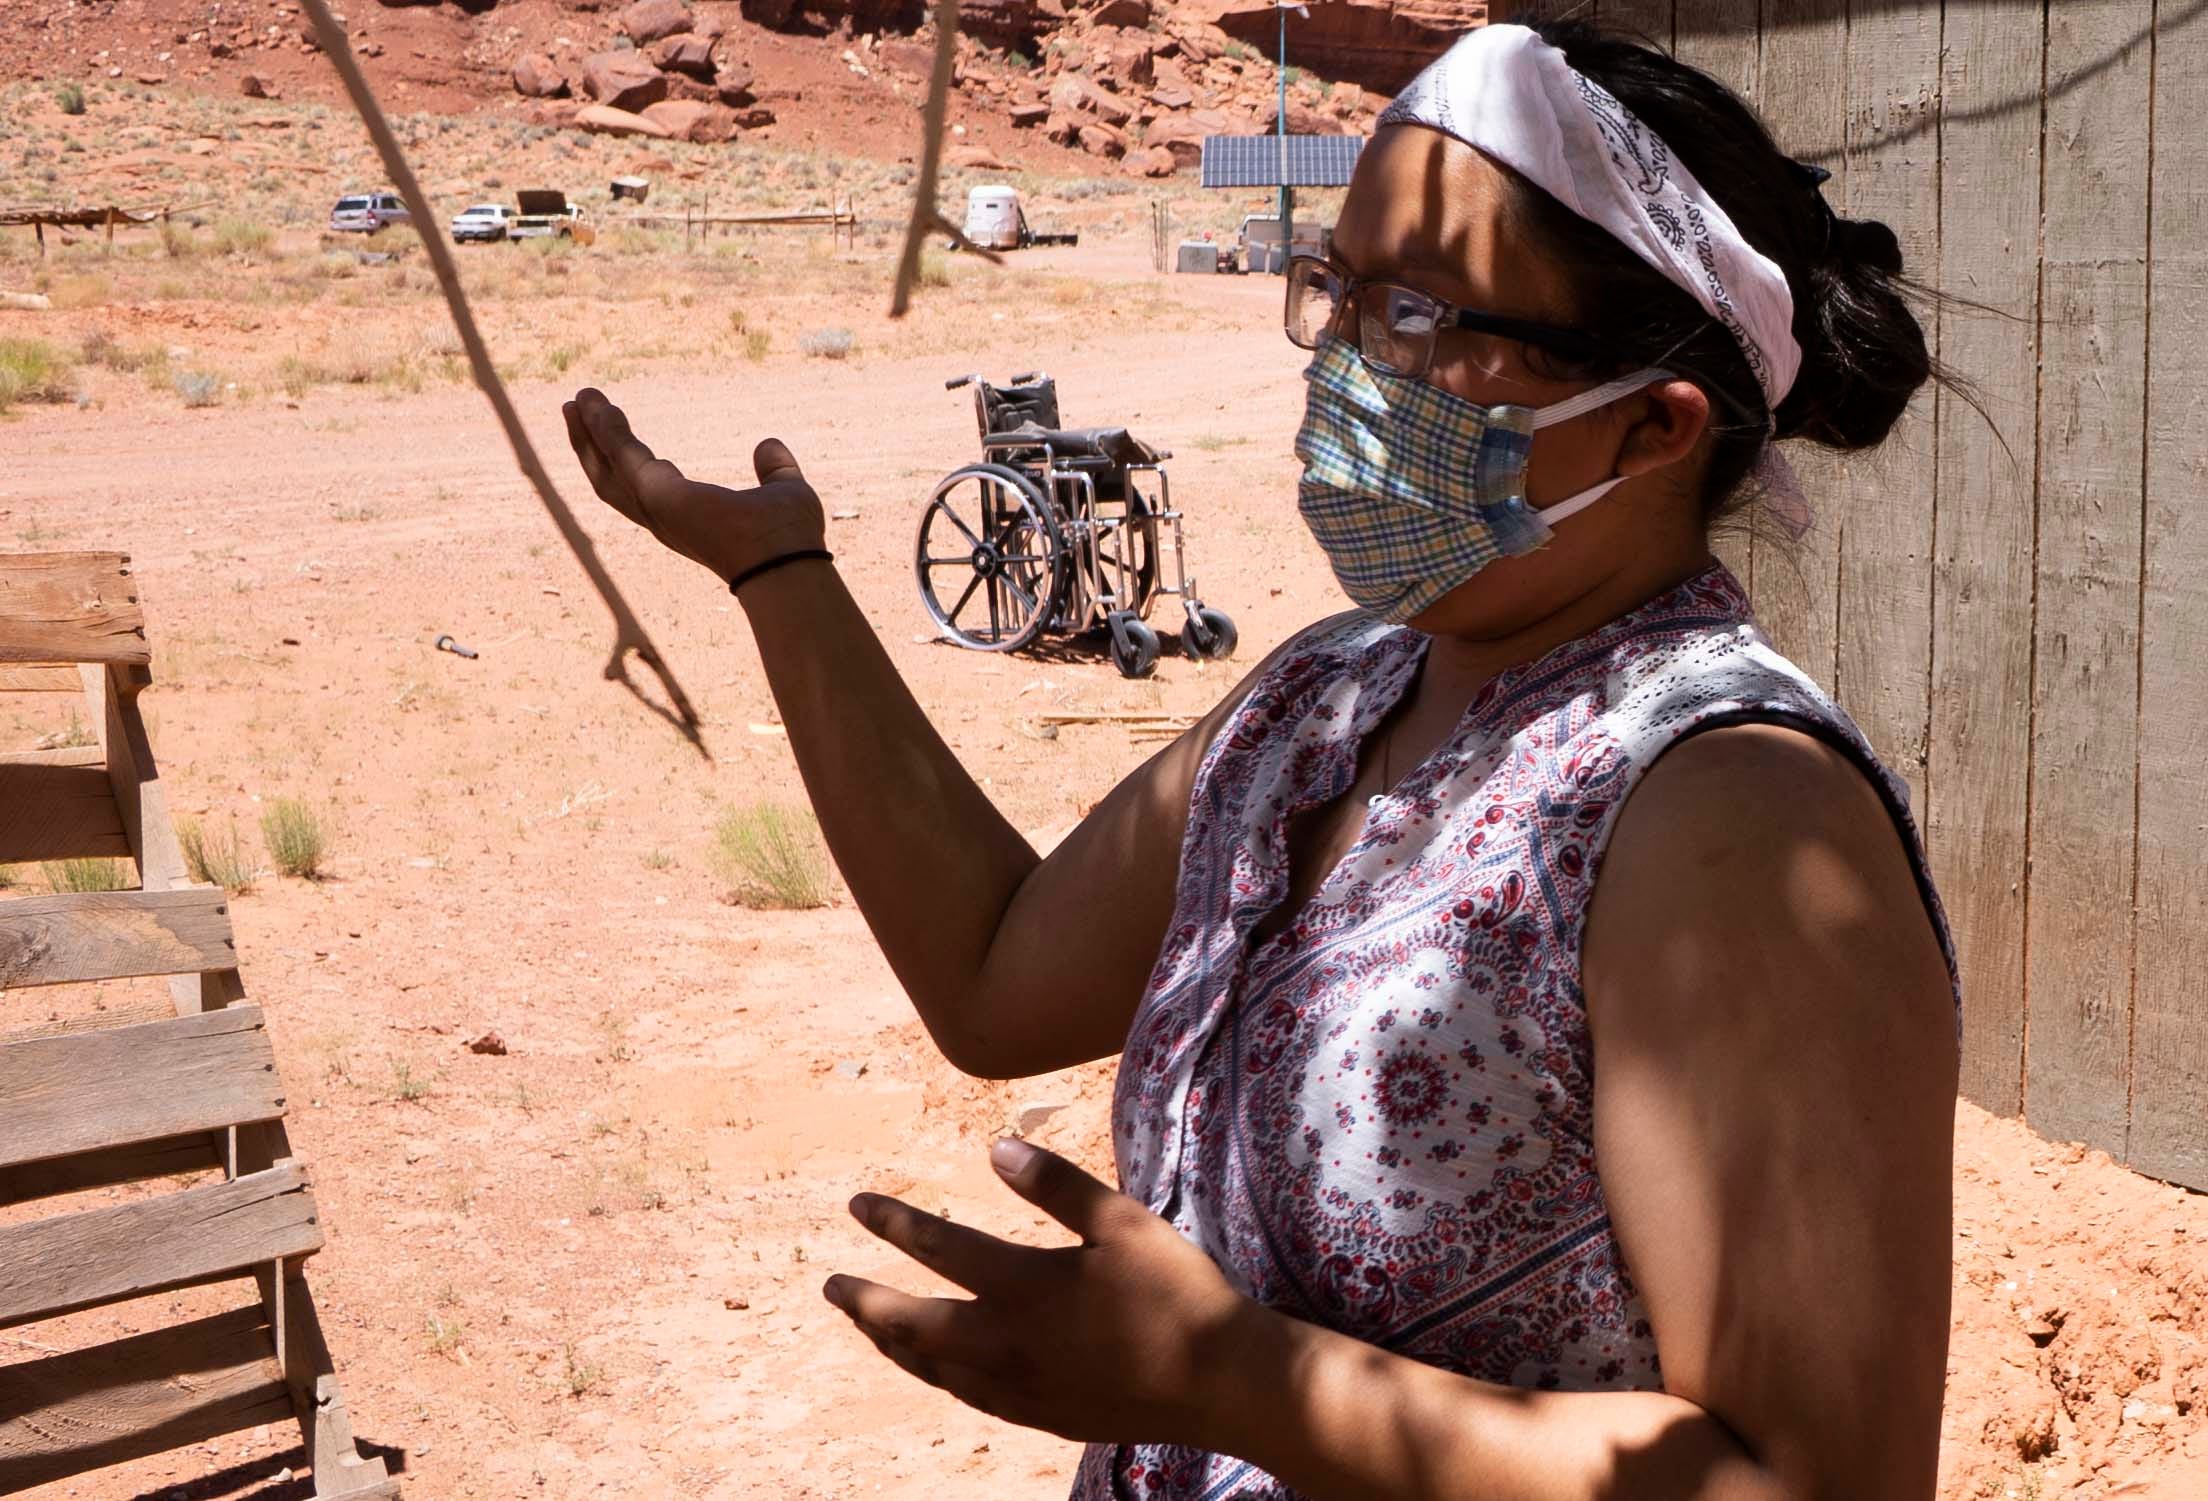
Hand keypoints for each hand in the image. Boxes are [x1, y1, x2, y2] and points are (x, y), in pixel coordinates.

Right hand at [561, 387, 825, 584]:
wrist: (789, 561)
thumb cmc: (789, 540)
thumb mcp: (784, 491)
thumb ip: (775, 469)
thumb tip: (769, 445)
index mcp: (690, 521)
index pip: (646, 487)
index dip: (627, 460)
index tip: (616, 429)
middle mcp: (665, 521)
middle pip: (612, 481)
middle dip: (592, 445)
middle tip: (576, 409)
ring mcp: (658, 511)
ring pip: (608, 470)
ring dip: (590, 434)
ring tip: (579, 400)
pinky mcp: (658, 495)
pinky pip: (623, 455)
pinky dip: (607, 430)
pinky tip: (597, 405)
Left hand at [823, 1139, 1258, 1447]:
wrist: (1221, 1383)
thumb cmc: (1177, 1290)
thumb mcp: (1121, 1220)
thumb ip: (1054, 1183)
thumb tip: (993, 1145)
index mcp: (1024, 1287)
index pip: (939, 1249)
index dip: (893, 1224)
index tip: (856, 1204)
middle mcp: (1008, 1343)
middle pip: (914, 1323)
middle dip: (867, 1303)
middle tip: (830, 1287)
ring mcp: (1022, 1387)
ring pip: (934, 1367)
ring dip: (893, 1343)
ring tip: (868, 1326)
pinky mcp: (1043, 1415)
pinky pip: (969, 1397)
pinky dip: (937, 1377)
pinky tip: (937, 1370)